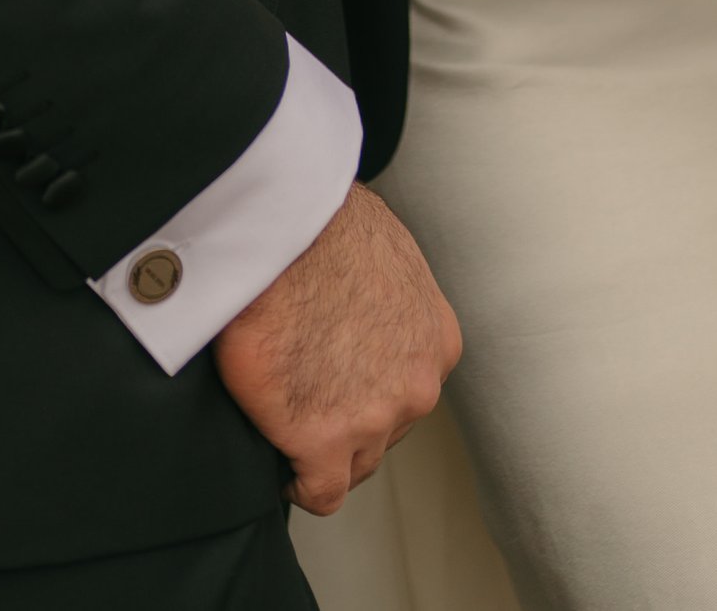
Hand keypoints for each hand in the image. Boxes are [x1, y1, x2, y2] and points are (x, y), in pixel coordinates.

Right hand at [213, 183, 460, 516]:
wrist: (286, 229)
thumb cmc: (327, 224)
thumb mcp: (387, 256)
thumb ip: (391, 301)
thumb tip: (364, 306)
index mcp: (436, 341)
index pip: (409, 391)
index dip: (369, 392)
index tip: (338, 383)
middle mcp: (418, 386)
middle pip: (384, 432)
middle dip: (350, 421)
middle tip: (308, 397)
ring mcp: (375, 419)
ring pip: (354, 464)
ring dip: (324, 451)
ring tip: (288, 422)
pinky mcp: (324, 442)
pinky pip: (320, 492)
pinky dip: (298, 483)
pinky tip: (280, 463)